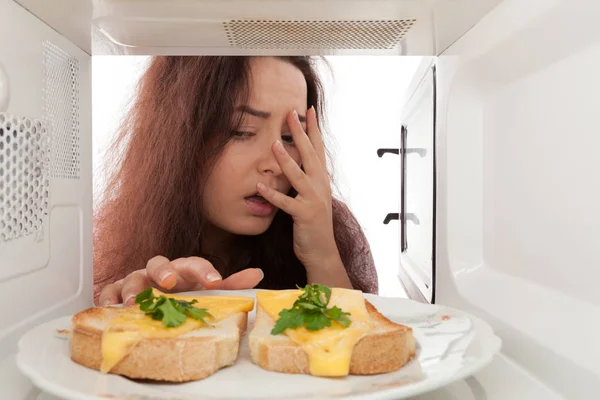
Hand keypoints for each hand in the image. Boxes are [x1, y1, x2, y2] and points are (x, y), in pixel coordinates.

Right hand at [98, 255, 263, 305]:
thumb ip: (230, 285)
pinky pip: (108, 291)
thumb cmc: (181, 294)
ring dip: (133, 288)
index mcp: (182, 270)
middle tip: (170, 282)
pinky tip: (109, 307)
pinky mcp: (117, 292)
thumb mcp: (205, 291)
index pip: (194, 263)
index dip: (204, 271)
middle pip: (158, 262)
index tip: (214, 281)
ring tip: (134, 303)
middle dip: (164, 271)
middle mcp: (159, 272)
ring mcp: (137, 281)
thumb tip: (257, 274)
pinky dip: (107, 298)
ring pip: (132, 277)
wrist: (153, 300)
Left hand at [256, 107, 350, 287]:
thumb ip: (304, 181)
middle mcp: (320, 186)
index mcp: (321, 180)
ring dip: (285, 159)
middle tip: (291, 113)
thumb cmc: (313, 224)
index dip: (313, 129)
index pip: (318, 149)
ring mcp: (314, 200)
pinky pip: (286, 203)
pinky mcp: (304, 215)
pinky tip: (259, 187)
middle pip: (310, 155)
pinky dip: (273, 195)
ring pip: (298, 175)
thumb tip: (294, 164)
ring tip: (273, 144)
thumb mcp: (311, 198)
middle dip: (300, 133)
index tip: (308, 110)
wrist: (322, 251)